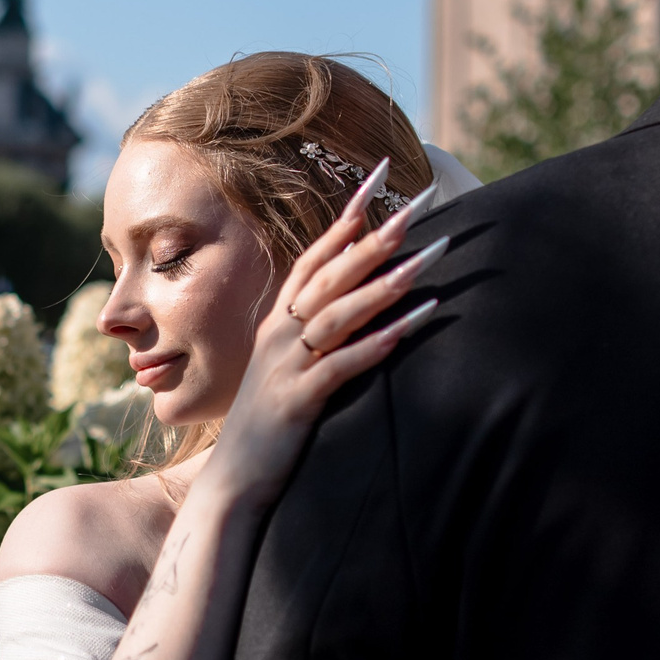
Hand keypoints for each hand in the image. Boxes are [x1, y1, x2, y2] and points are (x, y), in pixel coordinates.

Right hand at [205, 158, 445, 503]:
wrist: (232, 481)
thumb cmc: (267, 425)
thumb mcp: (287, 369)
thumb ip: (316, 336)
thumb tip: (352, 305)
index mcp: (279, 322)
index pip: (317, 255)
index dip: (348, 217)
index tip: (378, 177)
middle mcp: (281, 335)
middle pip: (332, 274)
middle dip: (376, 237)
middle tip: (419, 204)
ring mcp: (287, 366)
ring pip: (340, 314)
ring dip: (385, 284)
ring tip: (427, 259)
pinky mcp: (297, 401)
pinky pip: (343, 366)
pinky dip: (377, 343)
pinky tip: (411, 326)